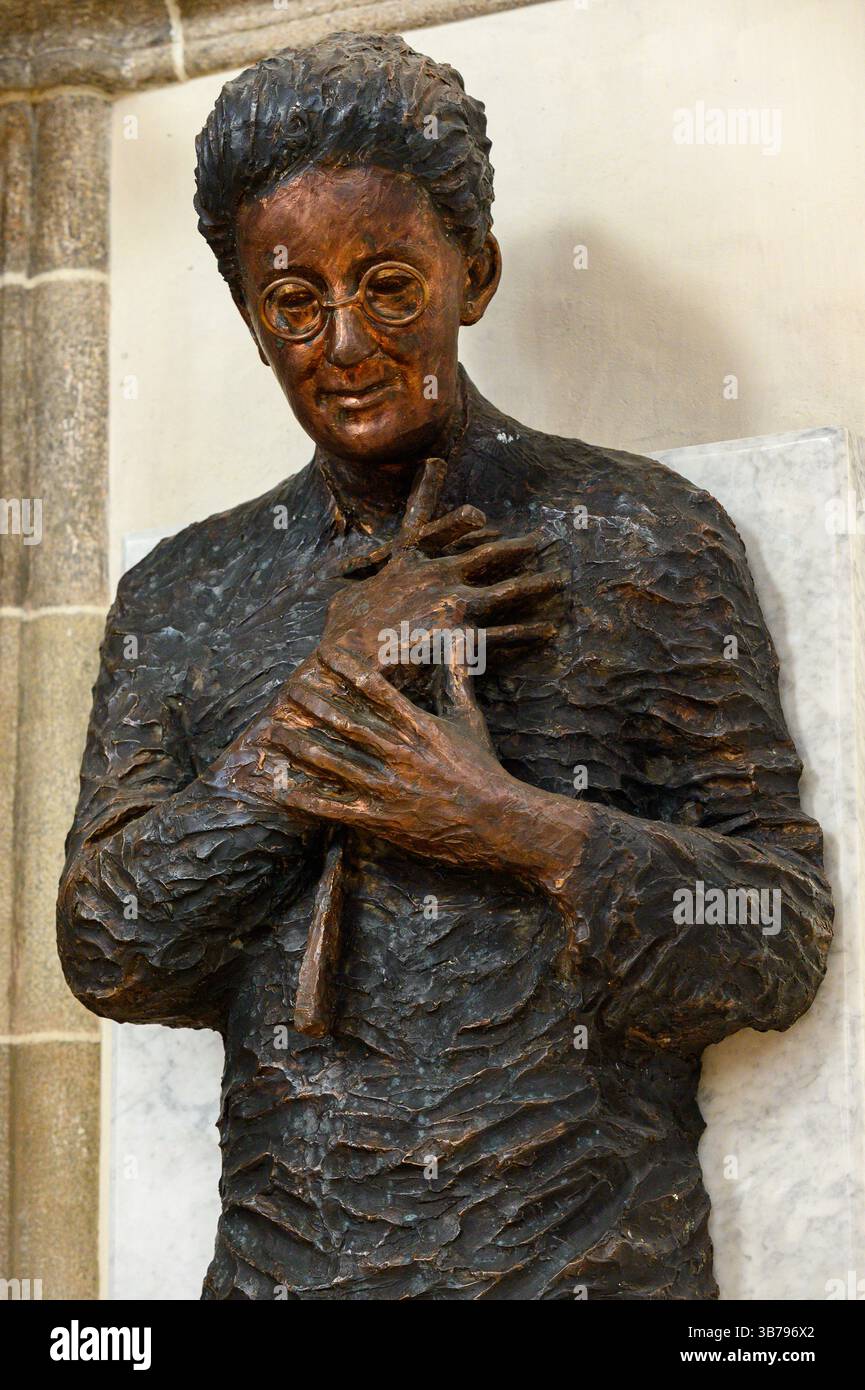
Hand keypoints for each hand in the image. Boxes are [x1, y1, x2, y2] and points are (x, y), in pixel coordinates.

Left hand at [255, 643, 543, 874]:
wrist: (499, 822)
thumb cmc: (484, 769)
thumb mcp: (472, 720)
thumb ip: (458, 679)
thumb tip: (460, 638)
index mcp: (419, 726)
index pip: (376, 689)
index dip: (347, 669)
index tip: (323, 654)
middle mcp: (399, 753)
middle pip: (348, 722)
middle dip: (315, 703)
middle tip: (288, 688)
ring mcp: (388, 787)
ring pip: (335, 762)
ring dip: (302, 746)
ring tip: (274, 732)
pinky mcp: (383, 819)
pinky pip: (337, 807)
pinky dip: (307, 799)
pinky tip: (283, 789)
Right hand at [322, 457, 564, 669]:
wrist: (348, 662)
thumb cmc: (344, 632)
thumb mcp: (349, 596)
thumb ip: (365, 583)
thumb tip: (358, 579)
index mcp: (409, 563)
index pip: (435, 526)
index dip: (458, 519)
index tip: (479, 511)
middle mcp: (437, 576)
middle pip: (486, 555)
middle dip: (514, 547)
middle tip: (539, 540)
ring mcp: (452, 604)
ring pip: (504, 591)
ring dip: (533, 586)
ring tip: (557, 581)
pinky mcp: (463, 636)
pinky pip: (503, 634)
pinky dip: (526, 633)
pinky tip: (546, 631)